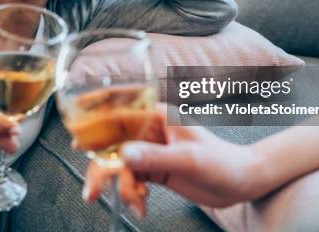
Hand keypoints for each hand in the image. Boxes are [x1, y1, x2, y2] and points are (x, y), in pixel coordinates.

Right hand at [82, 104, 263, 213]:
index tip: (77, 140)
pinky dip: (132, 193)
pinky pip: (130, 179)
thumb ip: (155, 157)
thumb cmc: (223, 162)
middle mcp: (149, 130)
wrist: (242, 182)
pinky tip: (143, 205)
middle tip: (93, 193)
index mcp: (156, 116)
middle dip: (102, 169)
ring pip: (118, 165)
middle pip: (112, 144)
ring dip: (121, 187)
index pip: (118, 113)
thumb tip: (123, 155)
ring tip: (136, 205)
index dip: (94, 123)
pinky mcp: (153, 168)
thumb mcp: (189, 160)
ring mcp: (150, 150)